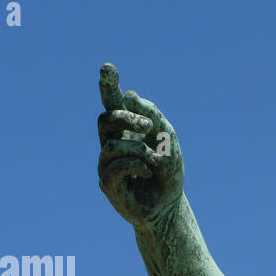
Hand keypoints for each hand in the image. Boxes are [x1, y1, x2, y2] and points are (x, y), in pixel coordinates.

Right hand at [97, 63, 183, 226]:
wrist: (168, 207)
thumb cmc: (167, 173)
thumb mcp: (168, 141)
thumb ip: (152, 117)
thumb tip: (130, 95)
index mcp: (125, 130)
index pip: (113, 104)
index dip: (109, 86)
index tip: (108, 67)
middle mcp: (111, 144)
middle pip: (106, 118)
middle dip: (125, 118)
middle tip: (148, 126)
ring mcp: (106, 164)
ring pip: (112, 145)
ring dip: (137, 150)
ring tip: (154, 161)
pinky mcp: (107, 185)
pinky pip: (116, 166)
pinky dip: (136, 165)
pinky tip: (148, 171)